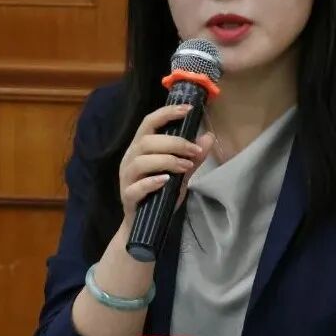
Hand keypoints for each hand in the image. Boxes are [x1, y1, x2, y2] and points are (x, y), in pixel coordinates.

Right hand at [118, 104, 214, 232]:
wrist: (145, 226)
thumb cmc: (160, 194)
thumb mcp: (181, 174)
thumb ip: (193, 157)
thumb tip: (209, 137)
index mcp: (141, 148)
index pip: (149, 122)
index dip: (167, 113)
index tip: (188, 109)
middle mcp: (130, 159)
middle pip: (146, 141)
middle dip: (174, 142)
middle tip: (194, 151)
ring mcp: (127, 178)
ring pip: (141, 161)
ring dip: (167, 160)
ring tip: (186, 167)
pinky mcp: (128, 197)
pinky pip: (136, 187)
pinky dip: (152, 182)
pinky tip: (166, 181)